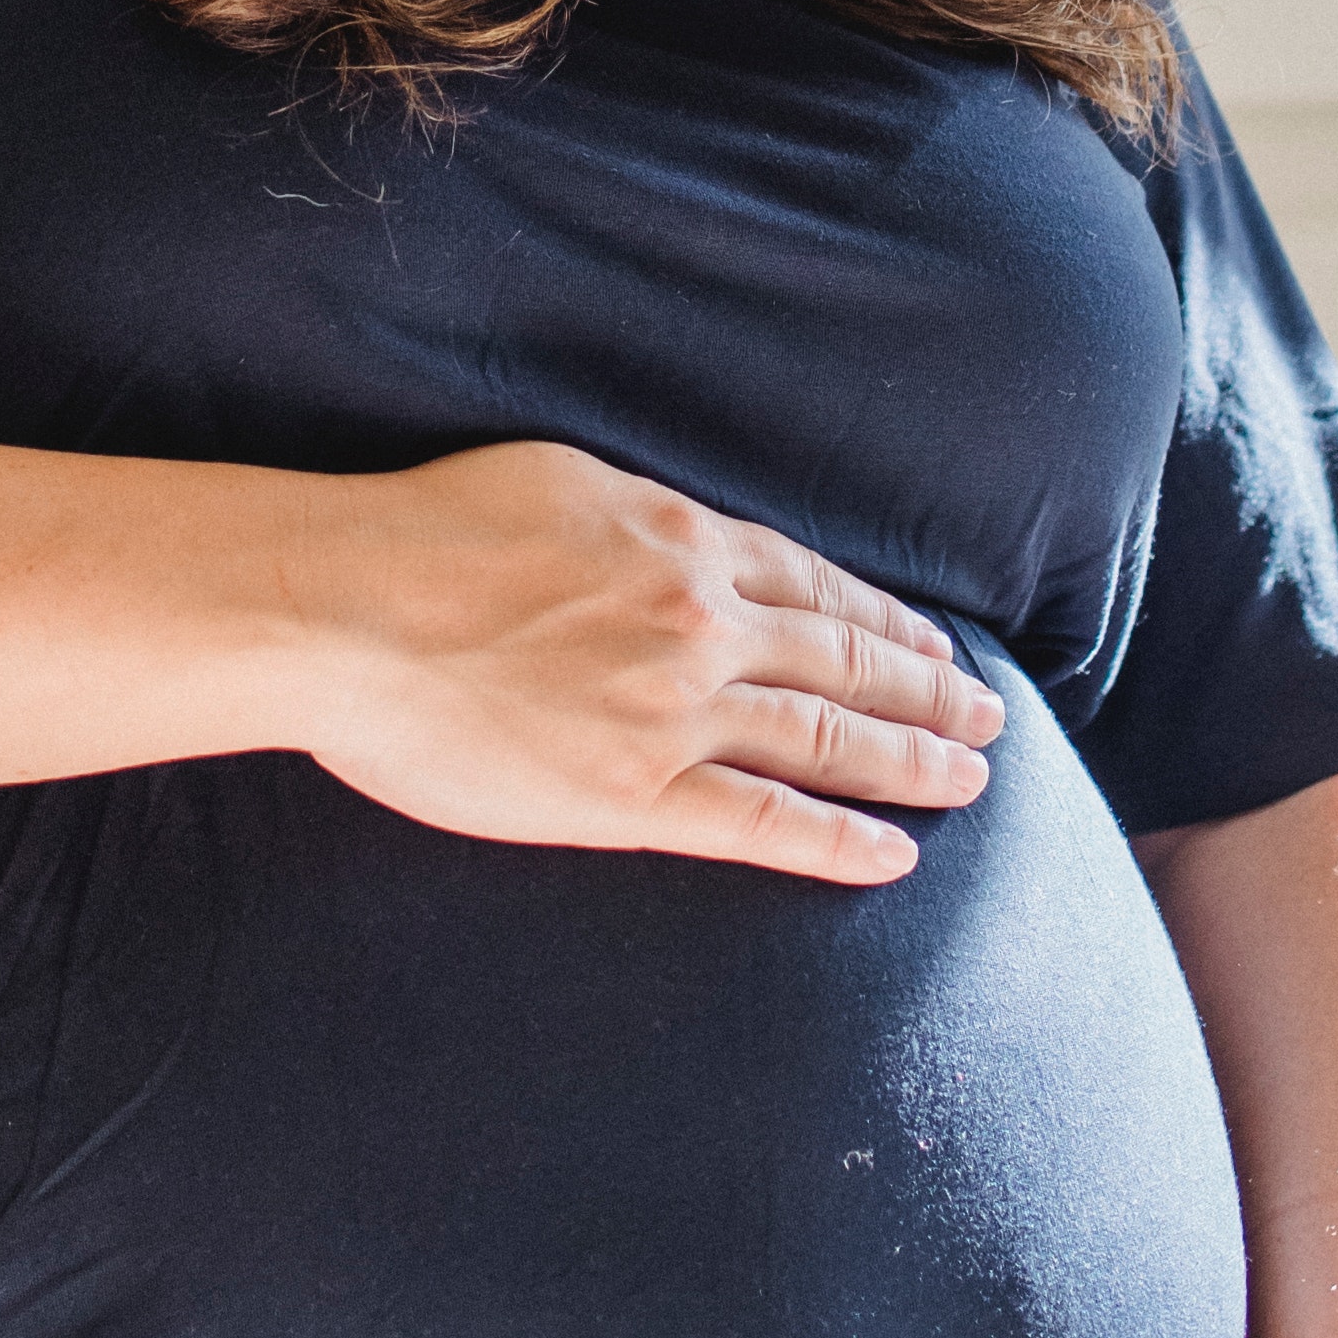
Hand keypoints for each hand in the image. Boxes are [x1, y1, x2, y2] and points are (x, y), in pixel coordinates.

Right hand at [293, 439, 1002, 882]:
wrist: (350, 607)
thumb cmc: (428, 531)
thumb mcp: (560, 480)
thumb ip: (639, 519)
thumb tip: (681, 540)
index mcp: (683, 540)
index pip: (814, 587)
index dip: (883, 620)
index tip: (932, 644)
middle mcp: (703, 623)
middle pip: (844, 661)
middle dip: (927, 690)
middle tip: (988, 718)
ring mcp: (675, 711)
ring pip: (825, 739)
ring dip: (909, 760)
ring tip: (971, 779)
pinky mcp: (632, 793)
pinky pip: (763, 823)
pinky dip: (837, 840)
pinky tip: (894, 857)